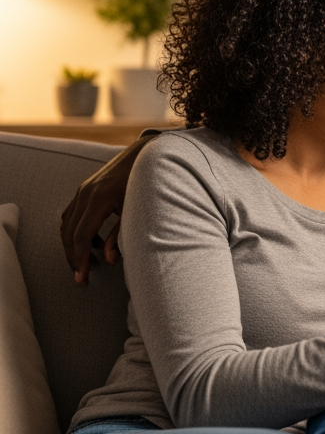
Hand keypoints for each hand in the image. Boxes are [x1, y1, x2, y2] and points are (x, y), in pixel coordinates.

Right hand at [60, 136, 151, 283]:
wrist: (148, 154)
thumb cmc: (148, 184)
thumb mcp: (138, 212)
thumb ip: (121, 236)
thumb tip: (108, 259)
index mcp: (99, 199)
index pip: (81, 237)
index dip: (80, 260)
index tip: (82, 279)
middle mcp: (85, 193)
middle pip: (69, 233)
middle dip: (73, 257)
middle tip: (82, 277)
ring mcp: (83, 190)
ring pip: (67, 224)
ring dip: (74, 245)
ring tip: (90, 262)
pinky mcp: (85, 189)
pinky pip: (73, 214)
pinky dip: (77, 231)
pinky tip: (94, 243)